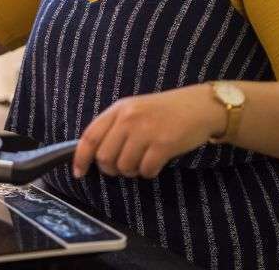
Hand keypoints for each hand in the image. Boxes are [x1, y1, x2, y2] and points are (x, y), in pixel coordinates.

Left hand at [71, 84, 224, 178]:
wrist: (199, 106)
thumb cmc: (164, 111)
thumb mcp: (134, 110)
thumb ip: (115, 127)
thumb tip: (95, 155)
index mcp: (118, 109)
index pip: (89, 137)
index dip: (80, 158)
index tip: (79, 173)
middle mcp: (128, 119)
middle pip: (104, 157)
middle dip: (112, 169)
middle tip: (125, 165)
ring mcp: (146, 131)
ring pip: (124, 167)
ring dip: (132, 171)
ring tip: (143, 160)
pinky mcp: (163, 144)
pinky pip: (145, 170)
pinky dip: (149, 172)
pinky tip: (157, 161)